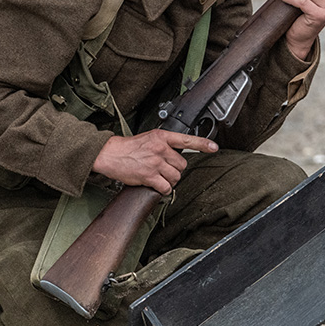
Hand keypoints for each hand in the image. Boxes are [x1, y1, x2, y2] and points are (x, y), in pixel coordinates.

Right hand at [92, 129, 217, 194]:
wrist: (110, 154)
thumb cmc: (129, 148)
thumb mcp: (149, 138)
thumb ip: (164, 143)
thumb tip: (177, 153)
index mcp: (161, 137)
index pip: (186, 139)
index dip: (202, 144)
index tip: (214, 147)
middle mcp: (160, 148)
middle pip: (182, 165)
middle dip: (175, 170)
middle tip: (164, 169)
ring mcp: (155, 162)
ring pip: (175, 177)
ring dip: (169, 180)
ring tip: (158, 176)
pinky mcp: (149, 175)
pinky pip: (166, 187)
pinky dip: (163, 189)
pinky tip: (155, 185)